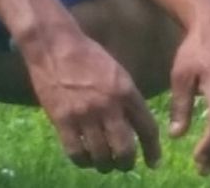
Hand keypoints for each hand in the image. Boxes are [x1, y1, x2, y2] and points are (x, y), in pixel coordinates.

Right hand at [25, 31, 161, 172]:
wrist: (55, 45)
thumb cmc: (89, 55)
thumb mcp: (117, 72)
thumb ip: (127, 98)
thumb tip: (135, 125)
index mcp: (126, 91)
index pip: (147, 127)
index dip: (153, 150)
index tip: (154, 162)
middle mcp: (108, 106)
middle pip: (124, 149)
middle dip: (127, 163)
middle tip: (126, 164)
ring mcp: (84, 115)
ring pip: (100, 156)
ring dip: (105, 165)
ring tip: (105, 163)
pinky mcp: (62, 121)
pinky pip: (76, 153)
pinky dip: (83, 161)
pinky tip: (86, 158)